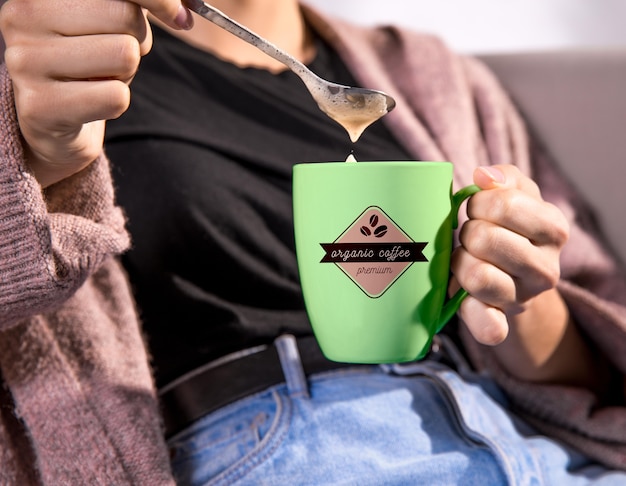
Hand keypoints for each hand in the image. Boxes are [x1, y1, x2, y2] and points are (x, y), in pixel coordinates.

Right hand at [0, 0, 192, 186]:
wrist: (51, 119)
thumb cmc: (86, 60)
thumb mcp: (110, 20)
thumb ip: (140, 2)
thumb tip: (183, 10)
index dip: (159, 0)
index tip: (179, 16)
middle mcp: (21, 17)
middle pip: (125, 15)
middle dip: (135, 41)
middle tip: (113, 56)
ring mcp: (25, 61)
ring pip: (125, 55)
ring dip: (125, 74)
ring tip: (98, 77)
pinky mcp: (40, 106)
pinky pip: (116, 97)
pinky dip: (117, 102)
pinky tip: (91, 102)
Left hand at [450, 165, 569, 345]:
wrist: (512, 274)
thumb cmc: (506, 226)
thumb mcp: (513, 193)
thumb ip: (502, 178)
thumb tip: (484, 176)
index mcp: (553, 229)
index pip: (505, 205)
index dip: (479, 203)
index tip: (479, 209)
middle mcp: (546, 269)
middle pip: (484, 239)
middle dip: (467, 232)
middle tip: (471, 236)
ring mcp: (524, 299)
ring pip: (476, 276)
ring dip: (459, 262)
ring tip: (466, 258)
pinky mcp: (502, 324)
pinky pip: (489, 328)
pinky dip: (472, 315)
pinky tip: (464, 299)